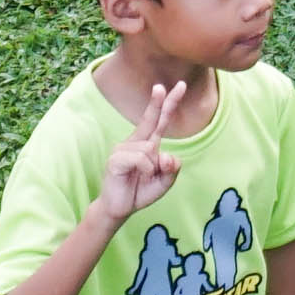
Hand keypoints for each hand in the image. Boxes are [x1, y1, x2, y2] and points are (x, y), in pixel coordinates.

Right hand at [87, 79, 190, 223]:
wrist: (119, 208)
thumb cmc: (140, 192)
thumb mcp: (164, 182)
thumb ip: (172, 169)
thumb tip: (167, 155)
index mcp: (147, 144)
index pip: (159, 121)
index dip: (167, 104)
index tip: (179, 87)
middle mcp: (135, 142)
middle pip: (151, 120)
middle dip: (159, 103)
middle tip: (162, 86)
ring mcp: (123, 148)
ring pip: (151, 149)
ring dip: (153, 167)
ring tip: (142, 178)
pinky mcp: (115, 159)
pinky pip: (141, 158)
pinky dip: (145, 170)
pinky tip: (136, 176)